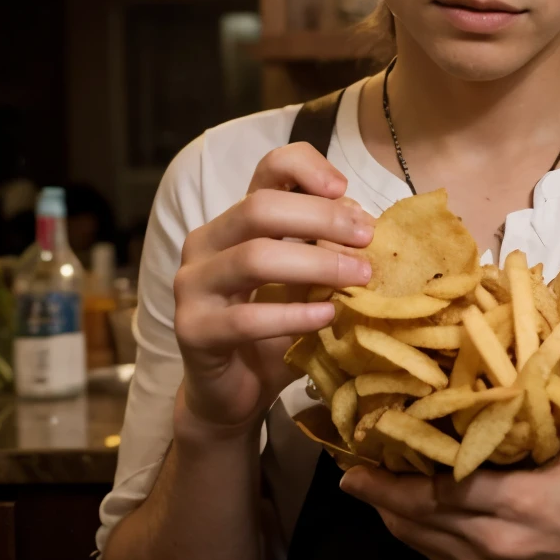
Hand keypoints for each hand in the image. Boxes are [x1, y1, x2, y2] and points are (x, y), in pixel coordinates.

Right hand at [172, 142, 374, 436]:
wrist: (235, 391)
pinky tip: (328, 318)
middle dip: (322, 218)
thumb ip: (324, 249)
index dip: (308, 167)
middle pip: (260, 207)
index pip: (268, 168)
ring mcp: (192, 285)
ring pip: (253, 257)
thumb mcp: (305, 281)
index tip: (345, 189)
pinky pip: (246, 318)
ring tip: (359, 276)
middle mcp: (206, 242)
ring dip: (315, 264)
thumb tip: (364, 221)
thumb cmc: (275, 328)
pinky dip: (294, 315)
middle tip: (367, 238)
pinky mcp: (192, 330)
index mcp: (236, 220)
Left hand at [340, 357, 559, 559]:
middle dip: (378, 490)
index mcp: (522, 502)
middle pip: (419, 515)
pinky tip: (396, 511)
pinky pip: (433, 558)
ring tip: (361, 481)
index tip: (375, 438)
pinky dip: (412, 533)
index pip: (447, 485)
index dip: (404, 466)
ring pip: (419, 540)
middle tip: (347, 463)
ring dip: (388, 511)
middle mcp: (495, 541)